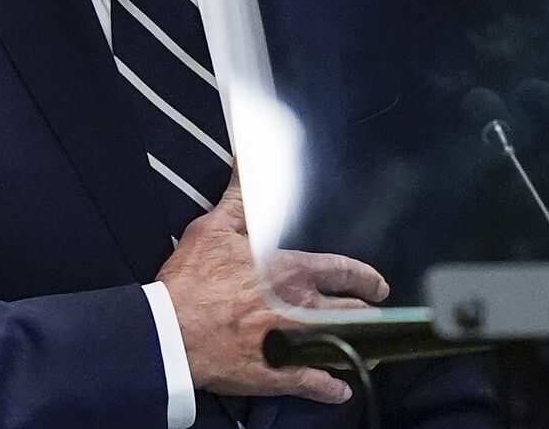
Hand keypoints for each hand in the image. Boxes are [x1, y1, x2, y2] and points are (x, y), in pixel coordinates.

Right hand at [155, 173, 388, 401]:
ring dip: (358, 348)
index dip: (365, 277)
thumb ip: (240, 197)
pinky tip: (340, 388)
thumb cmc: (191, 281)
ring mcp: (293, 344)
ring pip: (342, 346)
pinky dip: (332, 387)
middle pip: (351, 311)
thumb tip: (248, 160)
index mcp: (288, 270)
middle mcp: (300, 307)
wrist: (171, 332)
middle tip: (376, 314)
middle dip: (367, 312)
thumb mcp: (214, 229)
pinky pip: (315, 383)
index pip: (342, 270)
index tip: (377, 284)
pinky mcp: (278, 374)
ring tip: (367, 349)